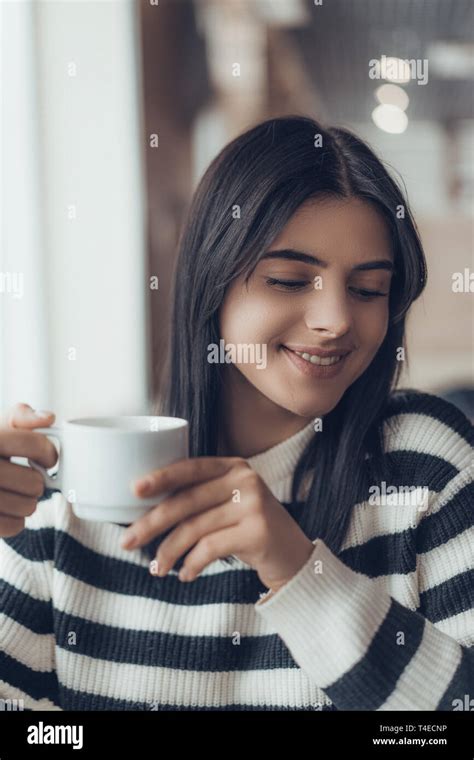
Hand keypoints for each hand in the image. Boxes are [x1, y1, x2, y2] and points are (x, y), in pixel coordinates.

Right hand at [0, 403, 56, 536]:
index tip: (48, 460)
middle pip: (34, 482)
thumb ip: (21, 416)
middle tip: (25, 478)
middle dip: (36, 482)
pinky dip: (15, 520)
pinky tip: (5, 508)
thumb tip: (48, 418)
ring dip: (28, 502)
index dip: (49, 453)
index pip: (33, 444)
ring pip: (27, 507)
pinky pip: (14, 526)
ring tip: (14, 493)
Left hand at [121, 457, 313, 590]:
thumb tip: (142, 511)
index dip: (161, 478)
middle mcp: (245, 480)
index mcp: (233, 466)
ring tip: (157, 569)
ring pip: (195, 528)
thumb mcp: (227, 504)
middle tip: (127, 541)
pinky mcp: (258, 532)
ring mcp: (253, 505)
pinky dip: (192, 564)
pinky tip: (185, 574)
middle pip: (187, 501)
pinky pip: (211, 548)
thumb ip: (198, 498)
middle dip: (152, 523)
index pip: (191, 468)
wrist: (293, 556)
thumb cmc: (248, 529)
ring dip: (169, 551)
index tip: (133, 490)